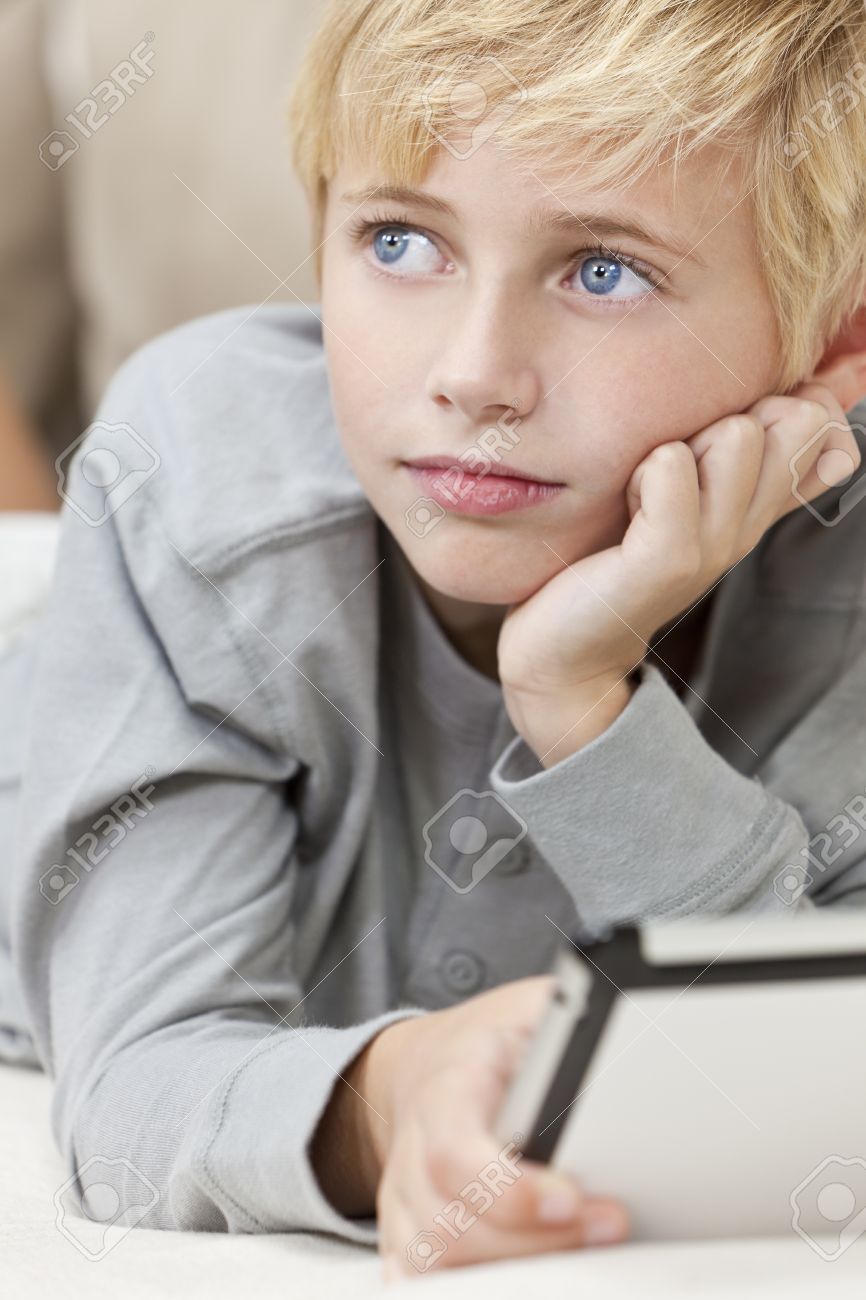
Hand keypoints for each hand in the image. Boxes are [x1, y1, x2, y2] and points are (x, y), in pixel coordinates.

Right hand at [359, 976, 628, 1280]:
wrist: (431, 1064)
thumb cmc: (487, 1041)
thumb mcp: (528, 1008)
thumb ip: (564, 1018)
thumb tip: (616, 1029)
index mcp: (444, 1089)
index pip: (453, 1154)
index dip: (507, 1192)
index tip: (571, 1200)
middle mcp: (413, 1150)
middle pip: (451, 1226)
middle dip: (536, 1241)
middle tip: (609, 1223)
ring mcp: (404, 1198)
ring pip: (436, 1263)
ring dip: (516, 1268)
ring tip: (584, 1247)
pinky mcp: (409, 1234)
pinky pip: (421, 1278)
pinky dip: (471, 1282)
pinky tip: (525, 1273)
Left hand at [497, 371, 863, 761]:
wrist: (564, 648)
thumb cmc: (610, 559)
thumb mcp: (682, 498)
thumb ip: (730, 457)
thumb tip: (798, 394)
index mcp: (756, 508)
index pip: (824, 431)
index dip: (798, 407)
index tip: (730, 432)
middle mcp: (748, 526)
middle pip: (792, 420)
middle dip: (729, 418)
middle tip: (673, 466)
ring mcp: (715, 546)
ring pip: (737, 435)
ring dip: (681, 443)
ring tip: (644, 490)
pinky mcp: (670, 559)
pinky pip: (672, 463)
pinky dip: (641, 473)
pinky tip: (625, 509)